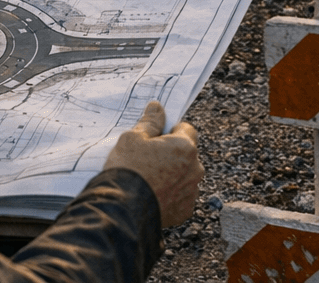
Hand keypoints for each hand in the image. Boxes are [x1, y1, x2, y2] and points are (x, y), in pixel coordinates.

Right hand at [102, 101, 203, 228]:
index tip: (157, 137)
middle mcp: (195, 169)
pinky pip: (180, 196)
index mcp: (185, 148)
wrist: (123, 210)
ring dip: (173, 175)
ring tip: (149, 179)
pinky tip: (152, 195)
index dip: (171, 131)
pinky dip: (170, 194)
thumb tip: (157, 107)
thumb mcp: (133, 138)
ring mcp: (191, 192)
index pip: (187, 129)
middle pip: (187, 154)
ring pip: (185, 176)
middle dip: (172, 154)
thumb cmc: (128, 170)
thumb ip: (150, 122)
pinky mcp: (184, 210)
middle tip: (149, 159)